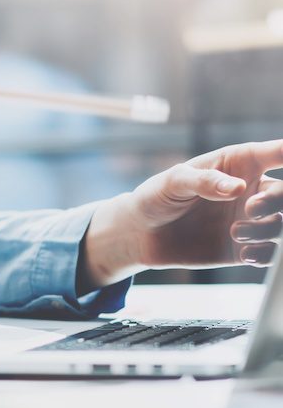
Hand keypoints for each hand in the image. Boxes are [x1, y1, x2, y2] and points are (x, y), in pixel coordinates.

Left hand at [81, 140, 282, 289]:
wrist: (140, 233)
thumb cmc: (157, 196)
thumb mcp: (174, 181)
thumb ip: (204, 181)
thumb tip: (237, 187)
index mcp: (238, 164)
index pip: (276, 153)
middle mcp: (250, 190)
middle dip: (278, 199)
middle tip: (251, 207)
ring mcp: (248, 220)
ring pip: (282, 224)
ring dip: (267, 228)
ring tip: (235, 231)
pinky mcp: (242, 248)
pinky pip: (269, 253)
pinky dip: (264, 254)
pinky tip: (245, 253)